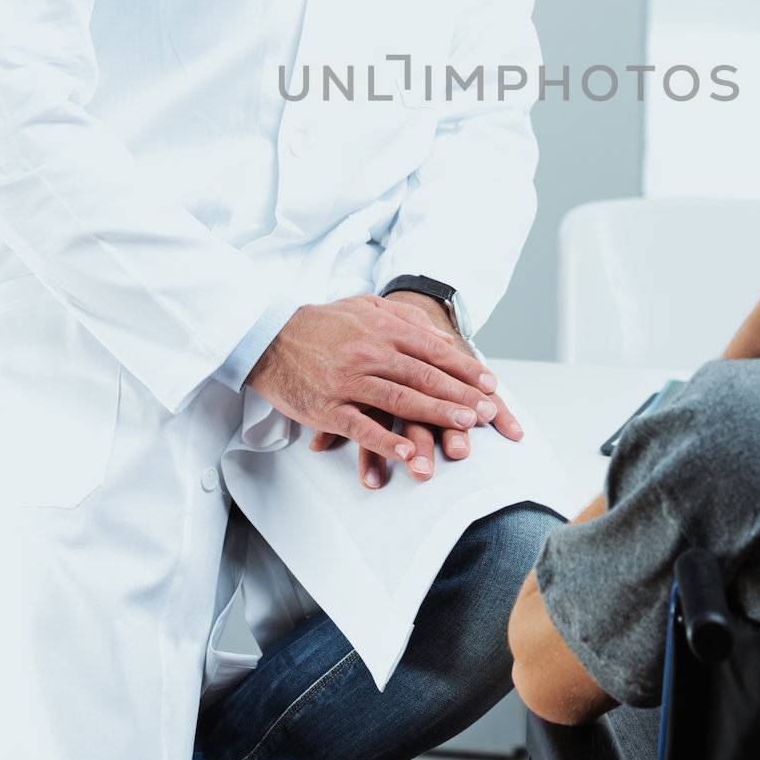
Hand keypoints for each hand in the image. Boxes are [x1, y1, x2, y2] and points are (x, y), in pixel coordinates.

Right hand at [310, 292, 523, 487]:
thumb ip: (404, 318)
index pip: (433, 350)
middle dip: (461, 395)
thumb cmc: (323, 324)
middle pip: (424, 376)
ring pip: (400, 400)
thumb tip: (442, 336)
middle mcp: (369, 354)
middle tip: (489, 412)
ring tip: (465, 428)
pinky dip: (385, 441)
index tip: (490, 385)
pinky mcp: (328, 409)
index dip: (464, 369)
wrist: (269, 339)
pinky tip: (406, 453)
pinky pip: (361, 427)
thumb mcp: (365, 307)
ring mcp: (349, 382)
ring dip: (435, 415)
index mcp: (382, 329)